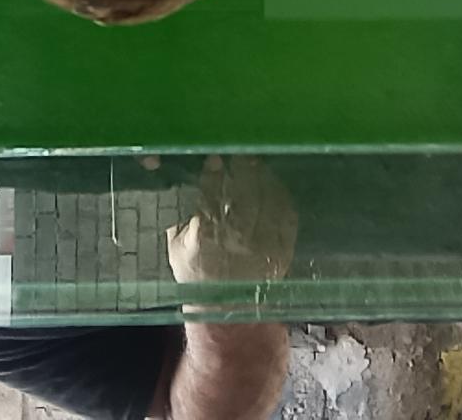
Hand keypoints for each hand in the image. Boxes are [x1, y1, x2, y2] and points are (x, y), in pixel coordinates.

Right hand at [166, 156, 297, 286]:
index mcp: (204, 238)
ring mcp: (262, 246)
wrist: (225, 307)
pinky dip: (281, 194)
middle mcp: (235, 241)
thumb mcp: (175, 245)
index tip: (214, 159)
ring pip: (266, 200)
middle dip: (241, 169)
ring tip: (255, 163)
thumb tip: (175, 177)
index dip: (212, 174)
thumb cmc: (195, 272)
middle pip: (242, 194)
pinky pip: (286, 214)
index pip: (209, 196)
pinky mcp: (282, 250)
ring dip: (262, 177)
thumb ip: (178, 212)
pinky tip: (273, 184)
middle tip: (239, 155)